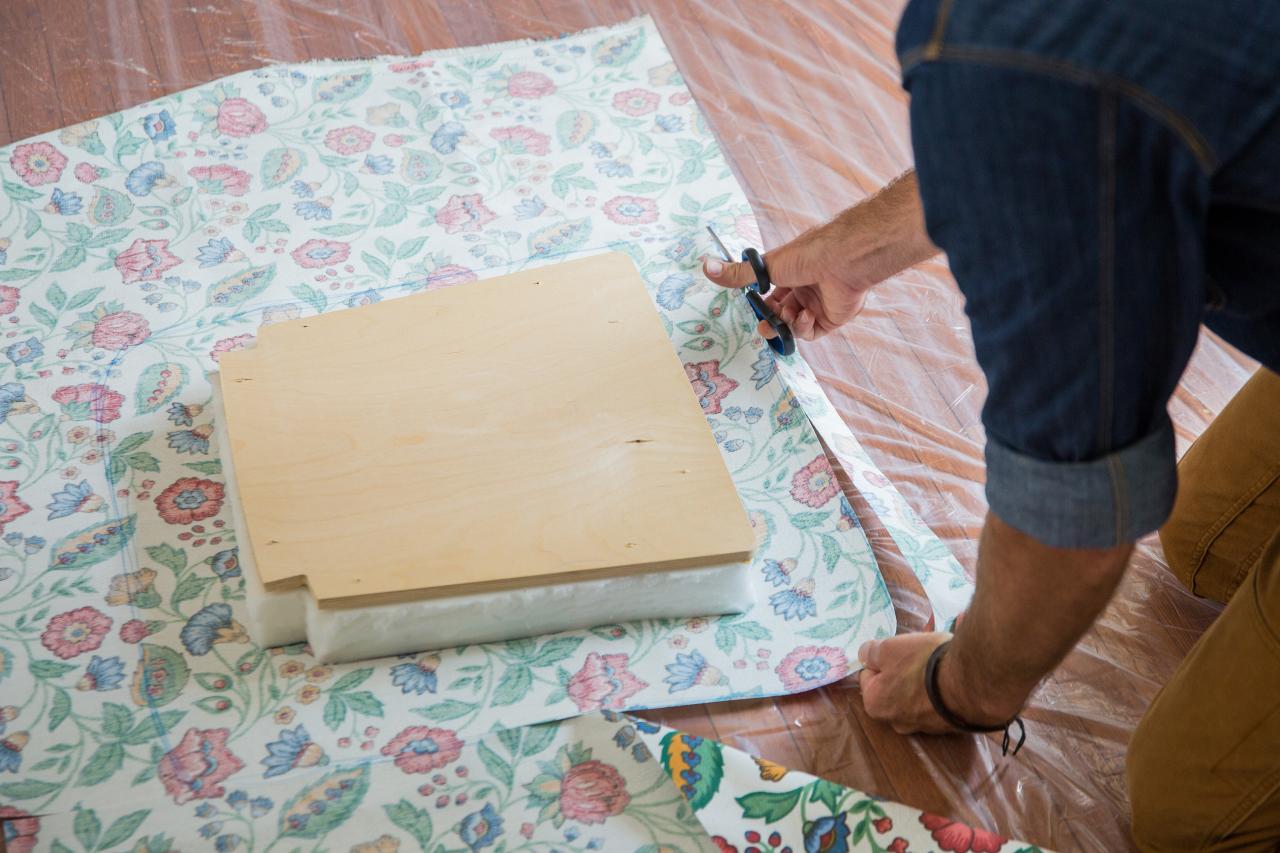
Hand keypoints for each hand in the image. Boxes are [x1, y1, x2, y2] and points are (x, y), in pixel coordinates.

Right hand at [702, 228, 870, 341]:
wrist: (842, 261)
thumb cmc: (807, 256)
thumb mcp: (767, 266)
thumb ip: (737, 274)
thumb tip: (705, 266)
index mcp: (790, 273)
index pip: (770, 295)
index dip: (761, 305)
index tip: (755, 307)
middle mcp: (804, 289)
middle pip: (780, 314)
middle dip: (770, 320)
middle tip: (766, 323)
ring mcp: (818, 304)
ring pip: (793, 325)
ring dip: (787, 322)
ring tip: (789, 313)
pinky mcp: (831, 319)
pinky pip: (811, 333)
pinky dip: (804, 328)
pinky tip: (806, 315)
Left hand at [857, 632, 954, 734]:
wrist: (970, 684)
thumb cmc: (922, 664)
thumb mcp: (889, 648)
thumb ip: (871, 652)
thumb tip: (865, 654)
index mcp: (875, 705)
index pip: (868, 675)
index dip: (881, 659)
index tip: (896, 651)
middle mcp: (896, 722)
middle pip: (893, 688)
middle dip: (902, 671)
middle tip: (917, 655)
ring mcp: (924, 727)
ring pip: (916, 696)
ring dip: (922, 682)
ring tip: (937, 664)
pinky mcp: (948, 725)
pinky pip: (937, 704)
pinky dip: (940, 692)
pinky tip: (949, 679)